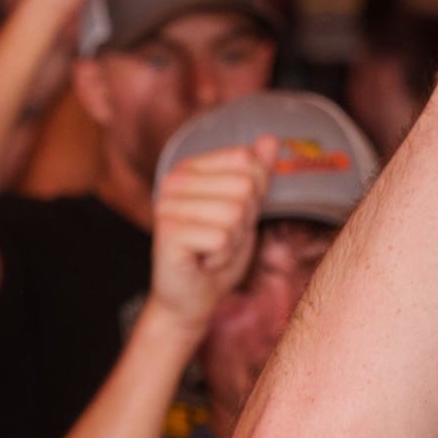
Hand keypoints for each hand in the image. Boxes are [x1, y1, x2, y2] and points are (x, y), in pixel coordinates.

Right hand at [147, 141, 270, 331]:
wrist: (191, 298)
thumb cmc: (216, 253)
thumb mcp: (245, 209)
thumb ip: (256, 174)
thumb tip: (271, 139)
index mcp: (189, 168)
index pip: (246, 160)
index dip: (253, 195)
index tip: (230, 217)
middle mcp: (173, 181)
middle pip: (244, 187)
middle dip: (243, 222)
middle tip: (219, 239)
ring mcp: (166, 206)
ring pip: (234, 213)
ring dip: (233, 241)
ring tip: (211, 250)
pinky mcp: (168, 233)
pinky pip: (221, 238)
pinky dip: (221, 257)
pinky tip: (203, 261)